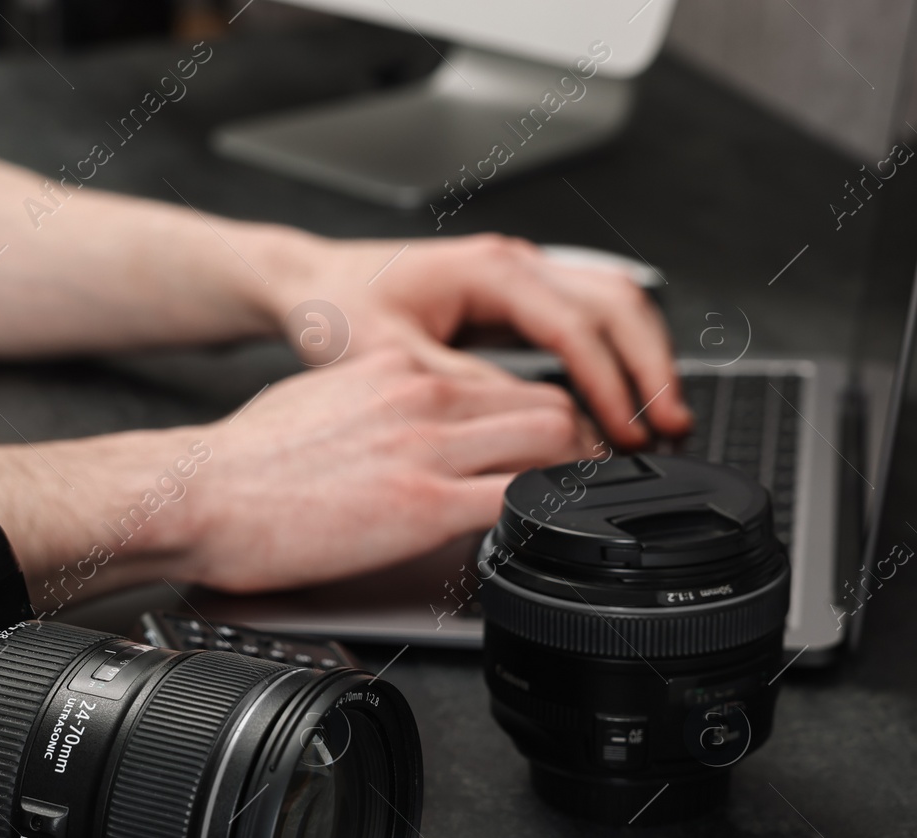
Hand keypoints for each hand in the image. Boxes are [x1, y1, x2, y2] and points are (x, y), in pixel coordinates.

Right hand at [163, 341, 591, 592]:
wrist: (196, 495)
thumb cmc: (237, 463)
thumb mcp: (315, 403)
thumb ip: (372, 408)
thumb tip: (398, 435)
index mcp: (393, 367)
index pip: (502, 380)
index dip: (541, 418)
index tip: (550, 447)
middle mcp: (420, 394)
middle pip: (546, 403)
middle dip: (577, 445)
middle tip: (583, 483)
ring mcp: (426, 446)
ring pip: (551, 441)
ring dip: (573, 477)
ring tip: (574, 509)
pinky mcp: (422, 504)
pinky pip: (519, 501)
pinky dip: (544, 517)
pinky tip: (542, 537)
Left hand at [260, 232, 690, 446]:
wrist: (308, 286)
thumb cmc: (335, 309)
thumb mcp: (390, 358)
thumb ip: (460, 386)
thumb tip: (525, 421)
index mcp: (489, 269)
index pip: (577, 325)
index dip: (612, 384)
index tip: (628, 433)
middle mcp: (514, 264)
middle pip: (619, 303)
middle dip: (652, 367)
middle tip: (669, 429)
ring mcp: (519, 277)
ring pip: (612, 306)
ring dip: (642, 361)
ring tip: (657, 422)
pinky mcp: (513, 300)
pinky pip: (584, 321)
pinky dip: (613, 359)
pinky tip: (617, 403)